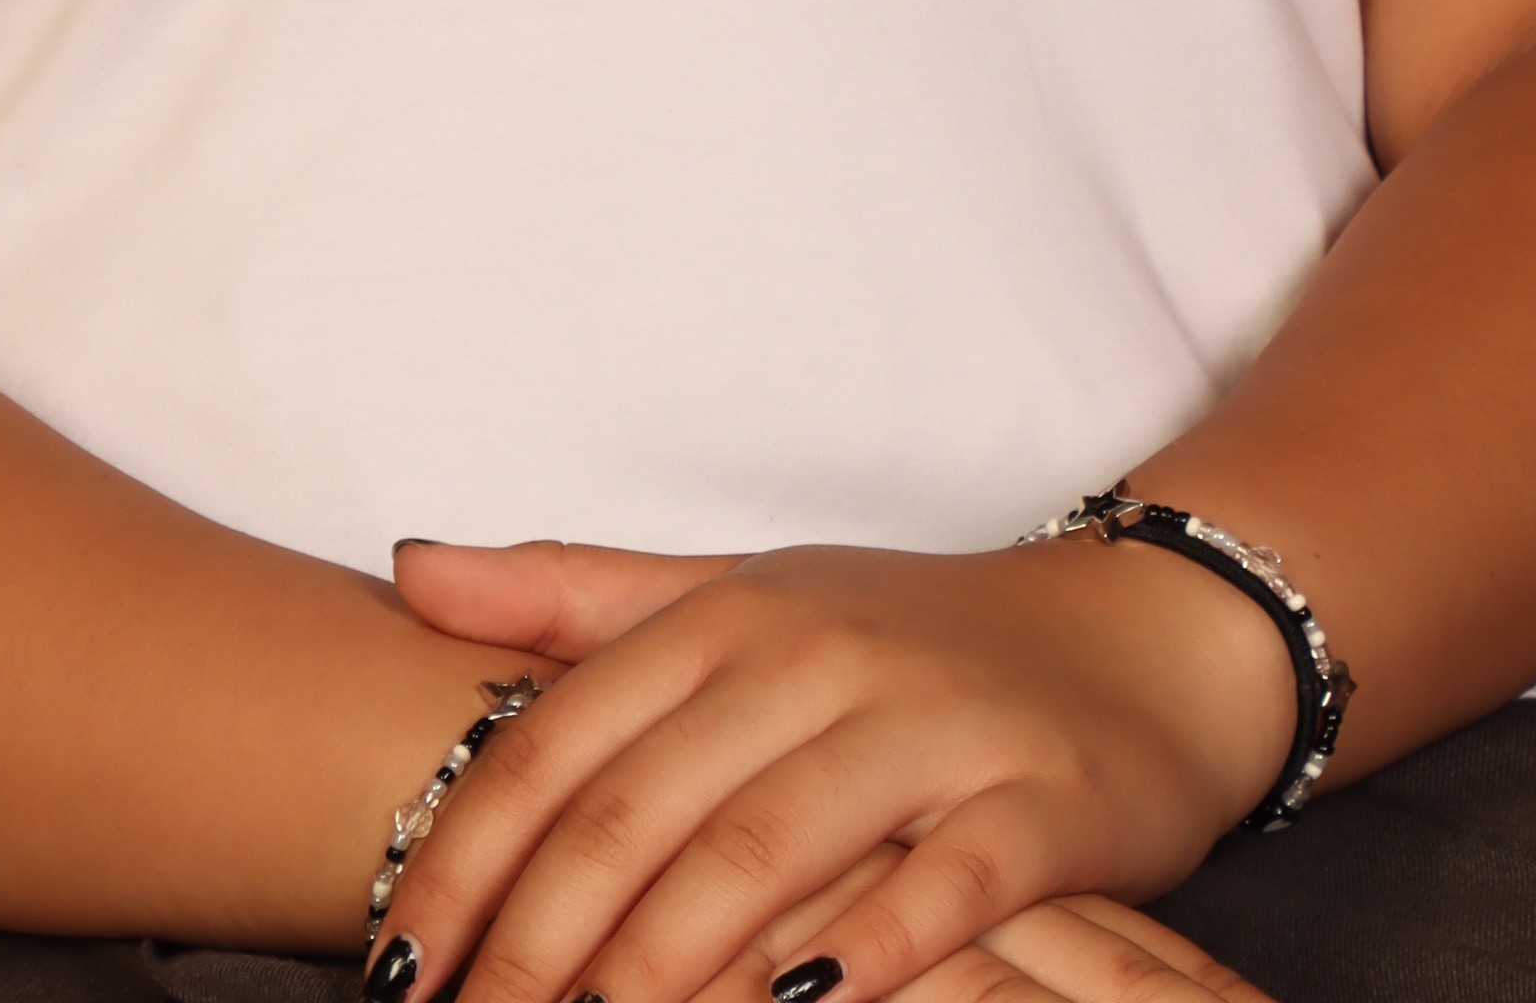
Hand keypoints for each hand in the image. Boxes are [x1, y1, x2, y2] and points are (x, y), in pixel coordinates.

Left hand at [371, 538, 1292, 1002]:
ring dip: (669, 966)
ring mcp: (932, 725)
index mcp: (727, 613)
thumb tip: (407, 571)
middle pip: (644, 813)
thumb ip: (576, 598)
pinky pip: (945, 887)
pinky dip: (870, 954)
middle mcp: (818, 655)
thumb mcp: (740, 596)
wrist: (1141, 632)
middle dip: (540, 947)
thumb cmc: (910, 635)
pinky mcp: (1038, 799)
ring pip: (770, 849)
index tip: (394, 972)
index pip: (559, 743)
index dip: (464, 862)